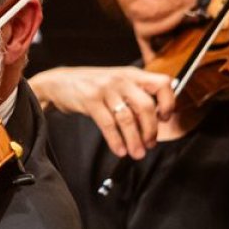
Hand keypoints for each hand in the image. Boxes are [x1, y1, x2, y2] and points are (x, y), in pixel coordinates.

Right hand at [29, 66, 174, 158]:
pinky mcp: (90, 100)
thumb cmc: (92, 85)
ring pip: (127, 118)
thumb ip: (136, 95)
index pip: (162, 84)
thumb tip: (155, 119)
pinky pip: (108, 124)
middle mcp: (121, 80)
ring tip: (136, 153)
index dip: (168, 102)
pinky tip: (119, 150)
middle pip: (146, 106)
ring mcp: (105, 89)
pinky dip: (116, 140)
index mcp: (133, 75)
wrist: (60, 82)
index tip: (164, 118)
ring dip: (134, 140)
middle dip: (150, 130)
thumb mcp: (118, 82)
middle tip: (150, 144)